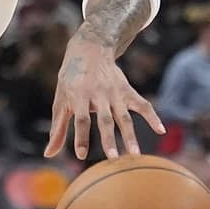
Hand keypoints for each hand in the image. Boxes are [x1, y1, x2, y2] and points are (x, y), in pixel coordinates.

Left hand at [43, 32, 163, 160]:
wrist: (90, 49)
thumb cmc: (70, 80)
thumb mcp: (61, 101)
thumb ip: (58, 129)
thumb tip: (48, 154)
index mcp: (79, 95)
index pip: (80, 119)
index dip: (81, 137)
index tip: (81, 155)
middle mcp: (99, 94)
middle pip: (105, 119)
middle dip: (109, 139)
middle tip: (113, 158)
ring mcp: (115, 92)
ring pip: (124, 116)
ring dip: (130, 135)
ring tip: (135, 154)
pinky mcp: (127, 90)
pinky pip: (142, 104)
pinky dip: (152, 116)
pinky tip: (161, 131)